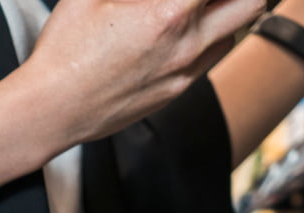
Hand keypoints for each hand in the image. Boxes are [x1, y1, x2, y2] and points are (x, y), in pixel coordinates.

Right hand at [18, 0, 267, 147]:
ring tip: (196, 6)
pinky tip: (181, 33)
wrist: (51, 110)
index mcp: (167, 13)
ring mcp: (186, 70)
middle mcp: (187, 42)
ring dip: (226, 9)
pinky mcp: (178, 90)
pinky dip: (209, 38)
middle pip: (251, 2)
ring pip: (237, 29)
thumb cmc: (63, 51)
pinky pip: (211, 57)